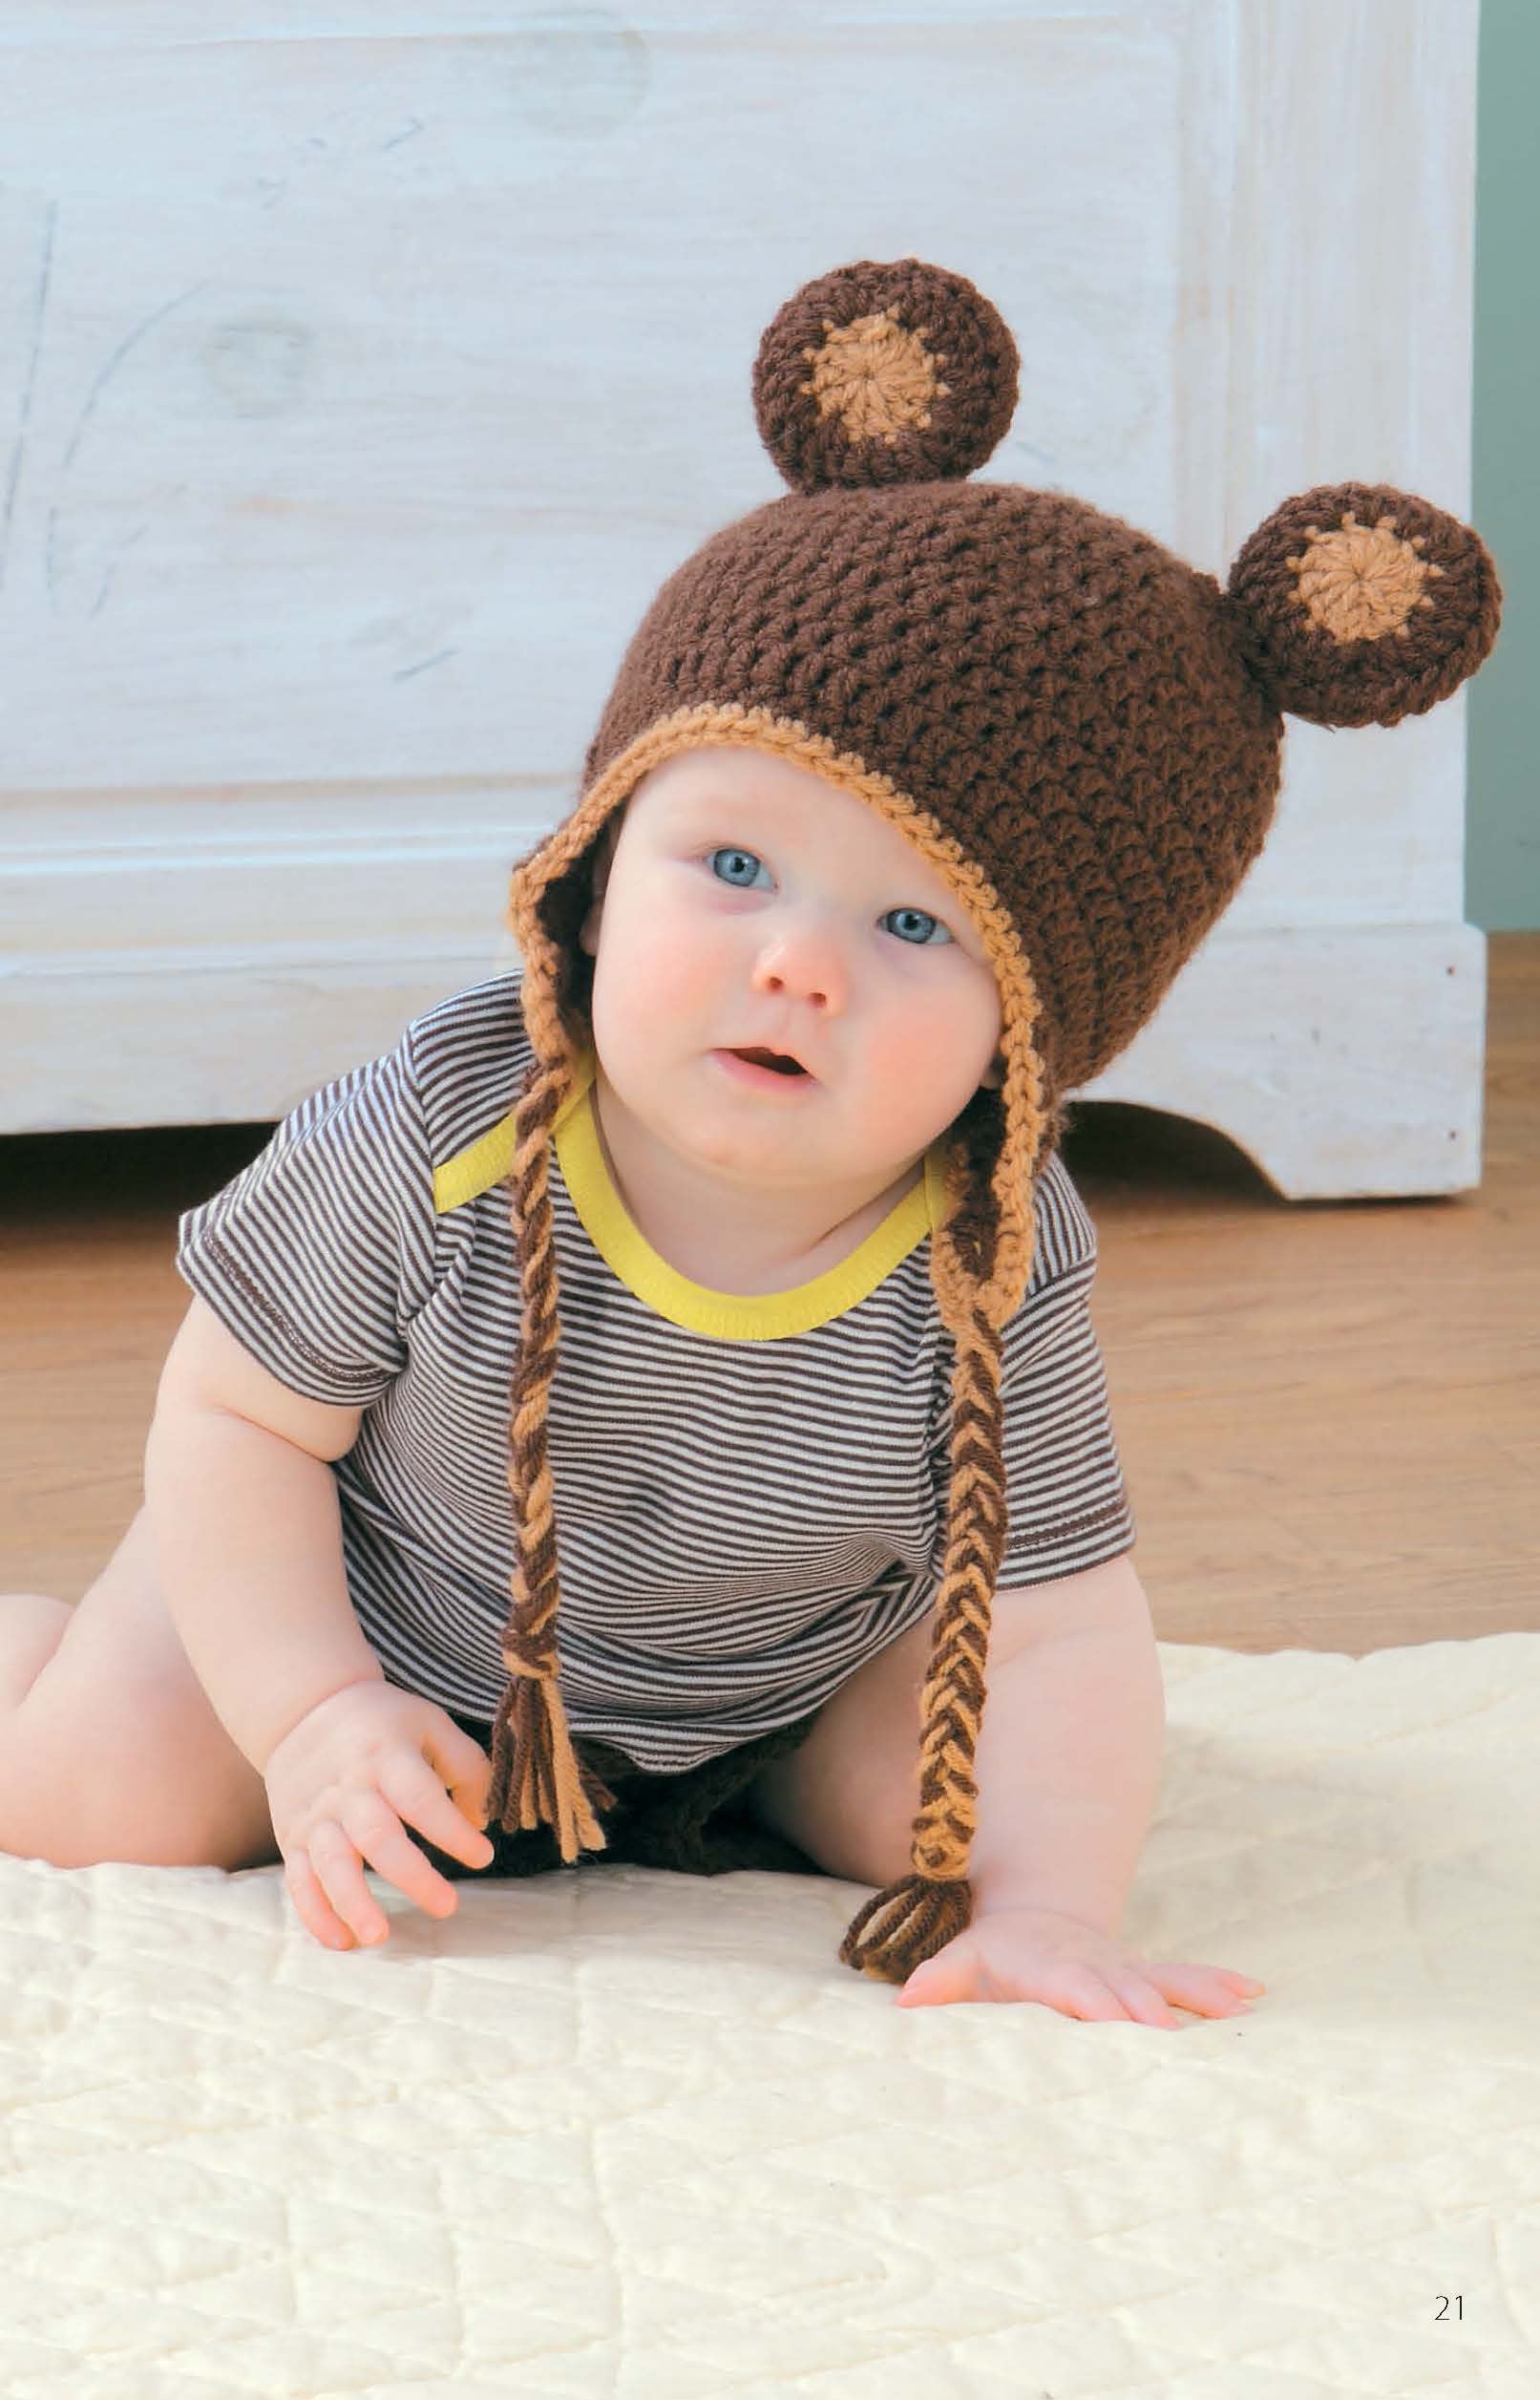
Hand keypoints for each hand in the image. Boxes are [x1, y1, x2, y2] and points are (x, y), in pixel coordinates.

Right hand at [263, 1678, 495, 1950]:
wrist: (303, 1710)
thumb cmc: (381, 1723)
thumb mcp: (429, 1723)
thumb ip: (466, 1766)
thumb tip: (480, 1821)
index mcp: (387, 1756)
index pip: (421, 1798)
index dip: (453, 1831)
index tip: (483, 1856)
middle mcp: (349, 1788)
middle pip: (377, 1836)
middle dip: (412, 1877)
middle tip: (448, 1906)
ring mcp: (316, 1816)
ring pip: (331, 1864)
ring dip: (353, 1903)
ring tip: (379, 1936)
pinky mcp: (293, 1837)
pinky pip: (299, 1881)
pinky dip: (316, 1914)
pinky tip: (342, 1941)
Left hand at [893, 1902, 1266, 2024]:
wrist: (1035, 1917)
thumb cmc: (997, 1954)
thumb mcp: (964, 1962)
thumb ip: (940, 1981)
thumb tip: (904, 2003)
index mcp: (1052, 1967)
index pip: (1075, 1986)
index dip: (1096, 2001)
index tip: (1120, 2019)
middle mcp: (1097, 1966)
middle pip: (1128, 1987)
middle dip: (1152, 2007)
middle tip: (1180, 2033)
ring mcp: (1126, 1969)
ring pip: (1167, 1977)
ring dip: (1201, 1991)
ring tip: (1239, 2006)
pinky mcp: (1146, 1975)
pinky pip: (1186, 1976)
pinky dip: (1218, 1983)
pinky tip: (1255, 1994)